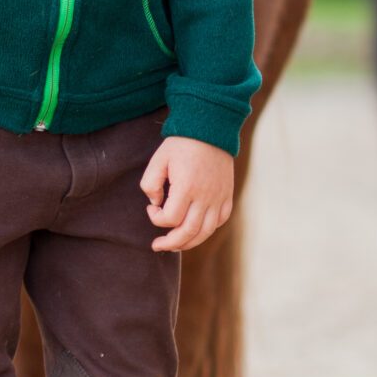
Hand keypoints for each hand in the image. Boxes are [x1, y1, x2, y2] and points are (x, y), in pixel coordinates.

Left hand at [141, 136, 234, 252]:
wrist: (210, 130)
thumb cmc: (181, 144)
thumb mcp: (158, 160)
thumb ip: (150, 184)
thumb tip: (155, 203)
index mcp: (186, 188)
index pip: (170, 218)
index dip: (156, 218)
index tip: (151, 208)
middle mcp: (205, 196)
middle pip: (189, 232)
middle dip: (171, 243)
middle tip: (157, 246)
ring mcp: (219, 197)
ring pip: (206, 231)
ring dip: (189, 242)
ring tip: (175, 245)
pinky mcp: (227, 195)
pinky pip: (219, 221)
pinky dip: (207, 230)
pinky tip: (195, 230)